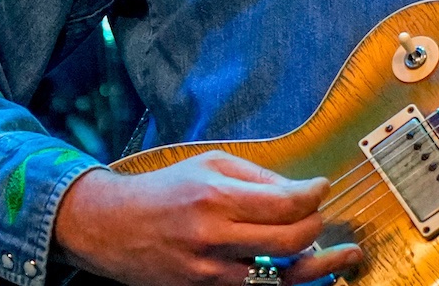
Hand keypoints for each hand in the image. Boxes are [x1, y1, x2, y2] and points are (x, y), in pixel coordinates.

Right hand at [52, 151, 362, 285]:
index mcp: (217, 196)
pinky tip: (296, 269)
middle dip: (316, 227)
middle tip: (318, 215)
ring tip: (326, 251)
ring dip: (308, 260)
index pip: (285, 202)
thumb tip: (298, 189)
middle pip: (290, 241)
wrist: (112, 225)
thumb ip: (257, 176)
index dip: (314, 195)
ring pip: (278, 274)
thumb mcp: (210, 164)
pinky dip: (280, 279)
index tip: (321, 187)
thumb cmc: (164, 190)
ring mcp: (209, 268)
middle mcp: (214, 234)